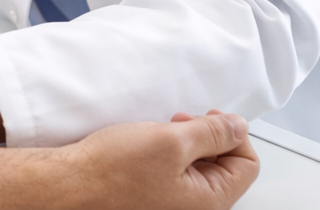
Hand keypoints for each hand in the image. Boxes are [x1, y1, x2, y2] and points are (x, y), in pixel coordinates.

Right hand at [65, 110, 257, 209]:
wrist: (72, 183)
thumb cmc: (113, 171)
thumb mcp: (171, 141)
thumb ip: (213, 132)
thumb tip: (239, 126)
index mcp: (209, 201)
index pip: (247, 163)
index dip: (232, 134)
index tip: (208, 118)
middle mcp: (195, 207)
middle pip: (225, 164)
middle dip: (206, 136)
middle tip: (179, 122)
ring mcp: (175, 203)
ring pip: (200, 166)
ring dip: (185, 142)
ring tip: (160, 133)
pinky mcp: (156, 196)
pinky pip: (178, 172)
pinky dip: (169, 153)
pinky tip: (148, 145)